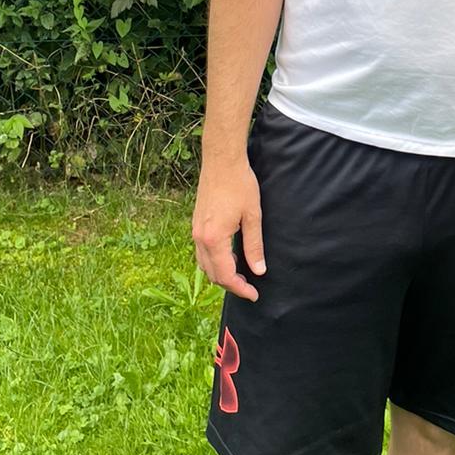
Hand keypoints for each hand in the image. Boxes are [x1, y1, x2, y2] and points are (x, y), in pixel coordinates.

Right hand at [192, 158, 264, 301]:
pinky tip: (230, 255)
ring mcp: (195, 231)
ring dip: (221, 273)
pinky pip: (202, 252)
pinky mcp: (196, 224)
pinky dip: (214, 261)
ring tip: (241, 272)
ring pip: (204, 264)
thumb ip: (254, 245)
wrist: (221, 160)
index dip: (240, 288)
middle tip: (250, 286)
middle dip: (230, 284)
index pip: (225, 275)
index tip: (254, 294)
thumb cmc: (239, 184)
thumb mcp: (253, 216)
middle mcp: (200, 238)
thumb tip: (259, 270)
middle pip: (212, 274)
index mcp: (214, 239)